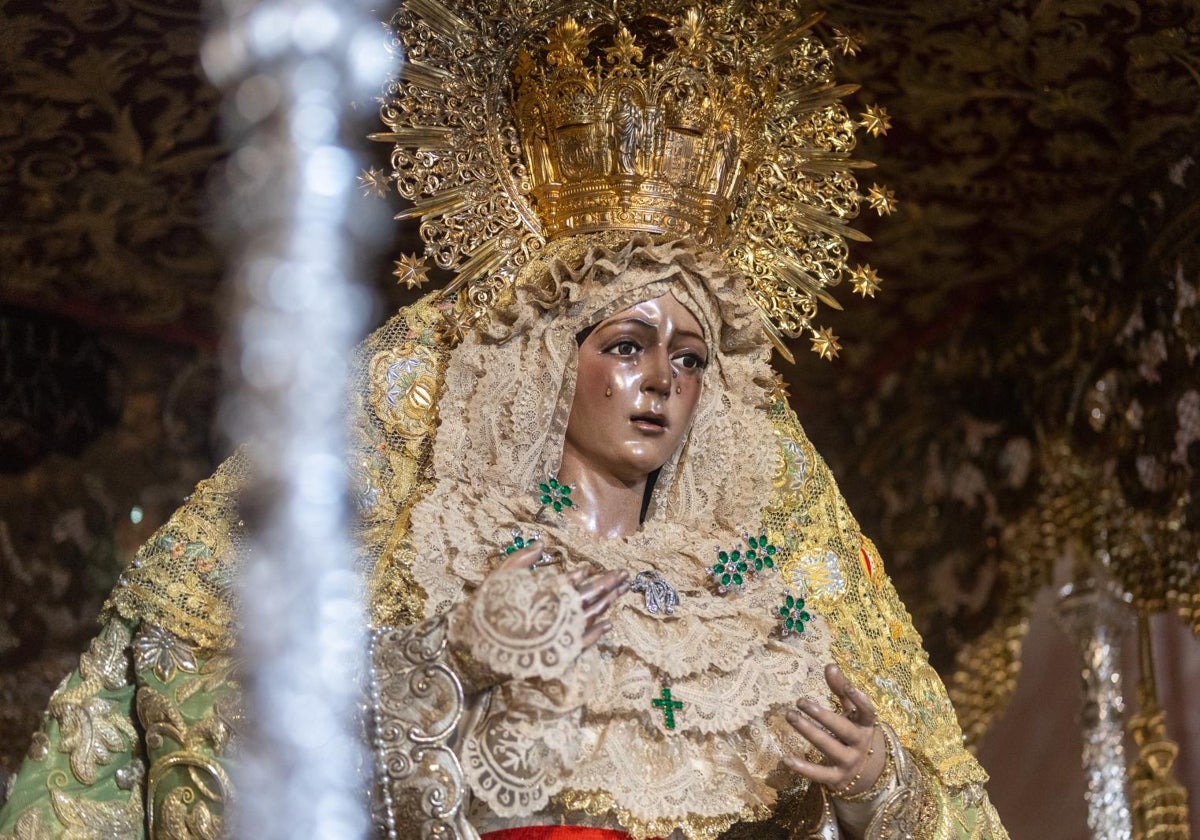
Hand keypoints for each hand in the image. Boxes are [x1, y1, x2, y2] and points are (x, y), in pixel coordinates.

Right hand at [493, 540, 627, 648]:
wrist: (481, 653)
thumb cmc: (489, 613)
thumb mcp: (500, 579)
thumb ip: (522, 560)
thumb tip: (541, 544)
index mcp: (547, 593)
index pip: (574, 580)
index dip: (586, 573)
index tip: (591, 567)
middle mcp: (561, 611)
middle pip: (592, 595)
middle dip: (610, 583)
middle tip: (624, 574)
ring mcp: (564, 632)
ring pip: (594, 614)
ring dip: (609, 602)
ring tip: (622, 591)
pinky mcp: (563, 651)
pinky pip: (587, 640)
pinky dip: (599, 631)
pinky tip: (609, 623)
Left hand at [783, 663, 885, 797]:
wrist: (870, 775)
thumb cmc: (855, 734)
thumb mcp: (852, 713)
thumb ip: (841, 690)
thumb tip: (830, 665)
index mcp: (865, 725)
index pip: (867, 712)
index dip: (859, 700)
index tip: (848, 687)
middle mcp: (860, 744)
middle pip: (841, 728)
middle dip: (821, 715)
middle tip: (800, 701)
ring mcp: (849, 762)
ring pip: (828, 746)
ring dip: (808, 731)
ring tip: (790, 716)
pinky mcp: (838, 779)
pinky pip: (819, 774)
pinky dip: (803, 768)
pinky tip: (786, 758)